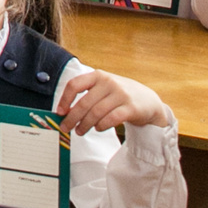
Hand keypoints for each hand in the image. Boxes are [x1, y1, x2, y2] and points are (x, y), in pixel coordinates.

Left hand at [56, 68, 170, 134]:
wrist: (148, 101)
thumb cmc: (119, 96)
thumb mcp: (103, 88)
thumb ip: (87, 96)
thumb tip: (65, 112)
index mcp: (98, 75)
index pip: (75, 85)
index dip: (64, 99)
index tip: (59, 112)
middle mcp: (108, 82)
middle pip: (84, 103)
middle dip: (72, 118)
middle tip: (66, 128)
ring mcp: (121, 94)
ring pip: (96, 113)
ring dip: (85, 125)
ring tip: (80, 131)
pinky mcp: (131, 108)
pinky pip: (111, 119)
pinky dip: (101, 126)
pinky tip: (98, 128)